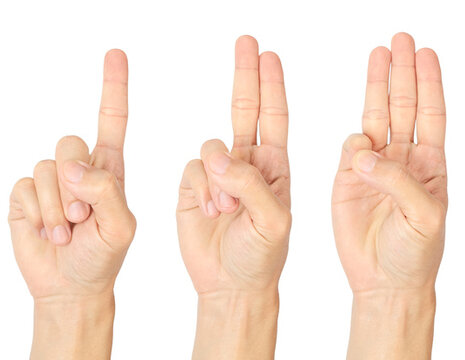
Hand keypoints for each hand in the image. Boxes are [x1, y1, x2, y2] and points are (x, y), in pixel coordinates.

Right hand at [7, 49, 133, 358]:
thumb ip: (106, 191)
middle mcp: (79, 167)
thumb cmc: (104, 256)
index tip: (116, 53)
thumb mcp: (121, 227)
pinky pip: (25, 187)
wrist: (72, 285)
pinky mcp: (25, 194)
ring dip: (59, 207)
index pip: (112, 120)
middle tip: (85, 217)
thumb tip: (74, 166)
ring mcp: (51, 180)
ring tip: (71, 231)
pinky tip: (51, 233)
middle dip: (77, 185)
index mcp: (110, 168)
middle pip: (70, 143)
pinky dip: (39, 214)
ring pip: (48, 168)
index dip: (113, 87)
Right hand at [176, 36, 289, 357]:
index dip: (272, 85)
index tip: (269, 54)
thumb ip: (251, 185)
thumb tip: (219, 153)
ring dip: (216, 178)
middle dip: (246, 76)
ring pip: (210, 147)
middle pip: (245, 109)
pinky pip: (189, 169)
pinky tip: (208, 214)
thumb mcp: (273, 223)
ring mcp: (218, 174)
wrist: (230, 285)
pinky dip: (197, 190)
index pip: (274, 116)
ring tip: (225, 211)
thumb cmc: (263, 257)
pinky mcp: (191, 186)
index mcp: (276, 167)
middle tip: (247, 41)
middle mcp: (248, 163)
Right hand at [331, 33, 446, 357]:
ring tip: (379, 53)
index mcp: (432, 164)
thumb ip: (400, 182)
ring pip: (376, 116)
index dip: (429, 83)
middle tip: (401, 39)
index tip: (427, 53)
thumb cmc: (417, 256)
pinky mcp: (346, 180)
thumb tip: (366, 150)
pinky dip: (353, 138)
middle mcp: (405, 159)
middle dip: (403, 71)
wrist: (385, 284)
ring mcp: (375, 167)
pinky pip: (349, 149)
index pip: (432, 114)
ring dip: (378, 85)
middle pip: (404, 104)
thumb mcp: (425, 219)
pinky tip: (361, 138)